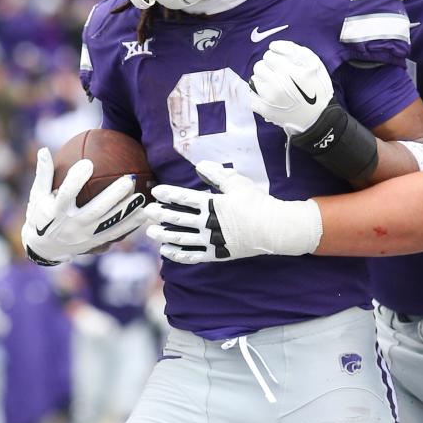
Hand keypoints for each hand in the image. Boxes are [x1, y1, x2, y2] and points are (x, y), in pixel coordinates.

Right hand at [21, 147, 147, 264]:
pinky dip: (130, 224)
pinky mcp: (94, 242)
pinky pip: (115, 233)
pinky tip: (145, 213)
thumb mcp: (36, 195)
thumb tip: (44, 150)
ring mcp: (84, 236)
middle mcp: (71, 225)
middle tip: (128, 180)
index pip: (66, 194)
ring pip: (108, 223)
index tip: (87, 162)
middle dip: (112, 196)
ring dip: (126, 211)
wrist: (44, 248)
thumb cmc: (40, 215)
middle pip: (94, 210)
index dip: (76, 179)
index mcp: (55, 212)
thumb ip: (43, 174)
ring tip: (142, 197)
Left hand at [144, 160, 322, 263]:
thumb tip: (199, 166)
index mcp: (213, 204)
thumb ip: (217, 175)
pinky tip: (166, 251)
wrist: (275, 229)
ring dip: (165, 235)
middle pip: (179, 218)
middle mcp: (209, 224)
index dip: (169, 194)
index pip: (185, 198)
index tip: (156, 191)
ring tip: (151, 232)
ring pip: (183, 238)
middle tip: (147, 211)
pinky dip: (179, 254)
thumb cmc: (257, 203)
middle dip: (161, 214)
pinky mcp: (217, 254)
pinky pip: (193, 256)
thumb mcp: (238, 183)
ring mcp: (212, 241)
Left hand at [249, 40, 334, 135]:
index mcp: (288, 71)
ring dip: (263, 80)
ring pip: (254, 80)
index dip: (276, 57)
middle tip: (277, 74)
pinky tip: (268, 96)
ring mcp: (268, 99)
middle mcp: (276, 84)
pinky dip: (258, 95)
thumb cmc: (319, 90)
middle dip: (268, 67)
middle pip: (259, 66)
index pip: (269, 55)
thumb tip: (275, 46)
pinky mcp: (264, 110)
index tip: (282, 63)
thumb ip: (297, 50)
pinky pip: (252, 97)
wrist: (318, 119)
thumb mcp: (315, 64)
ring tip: (274, 85)